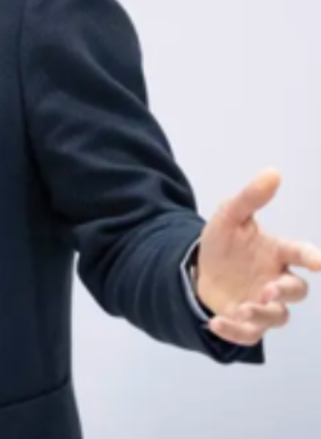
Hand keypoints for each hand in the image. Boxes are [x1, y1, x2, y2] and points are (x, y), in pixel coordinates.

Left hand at [196, 168, 320, 345]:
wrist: (198, 270)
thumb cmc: (223, 244)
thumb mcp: (229, 217)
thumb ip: (250, 198)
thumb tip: (273, 172)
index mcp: (277, 253)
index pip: (300, 253)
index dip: (311, 257)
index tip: (318, 261)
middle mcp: (276, 280)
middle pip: (296, 290)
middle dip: (286, 291)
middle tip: (268, 289)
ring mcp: (264, 304)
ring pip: (278, 316)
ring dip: (263, 313)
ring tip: (243, 307)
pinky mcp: (247, 323)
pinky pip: (249, 334)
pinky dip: (235, 332)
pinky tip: (216, 322)